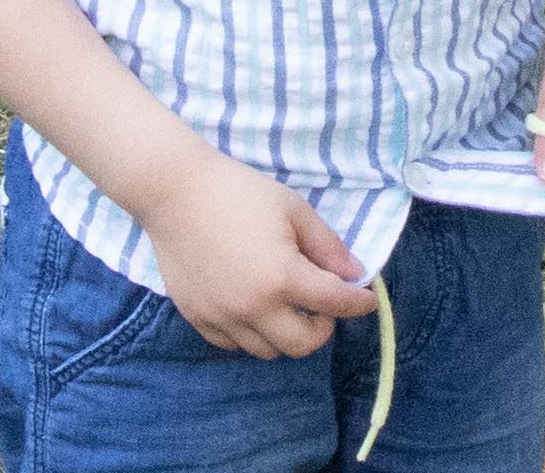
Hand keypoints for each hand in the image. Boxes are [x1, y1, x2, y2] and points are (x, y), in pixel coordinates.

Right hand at [136, 150, 379, 358]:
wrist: (176, 194)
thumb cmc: (241, 194)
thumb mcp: (296, 211)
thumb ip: (328, 247)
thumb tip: (355, 274)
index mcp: (282, 278)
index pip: (335, 305)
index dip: (360, 303)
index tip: (368, 299)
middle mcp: (251, 307)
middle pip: (302, 346)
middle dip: (323, 327)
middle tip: (324, 304)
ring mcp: (221, 317)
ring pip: (266, 350)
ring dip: (286, 333)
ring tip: (289, 304)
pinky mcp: (196, 317)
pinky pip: (232, 344)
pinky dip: (252, 334)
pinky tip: (256, 307)